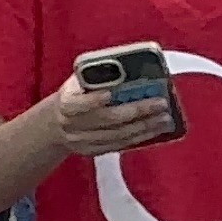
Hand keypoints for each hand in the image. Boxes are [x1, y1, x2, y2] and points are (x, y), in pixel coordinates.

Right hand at [49, 78, 178, 159]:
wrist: (57, 125)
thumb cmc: (73, 96)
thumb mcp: (76, 83)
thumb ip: (93, 77)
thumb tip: (124, 68)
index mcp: (65, 103)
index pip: (77, 104)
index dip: (93, 100)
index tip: (110, 92)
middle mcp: (73, 125)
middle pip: (107, 120)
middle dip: (137, 111)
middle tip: (160, 103)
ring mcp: (83, 141)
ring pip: (118, 135)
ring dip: (145, 127)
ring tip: (165, 118)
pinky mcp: (94, 151)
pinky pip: (120, 145)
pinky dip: (140, 137)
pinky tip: (155, 130)